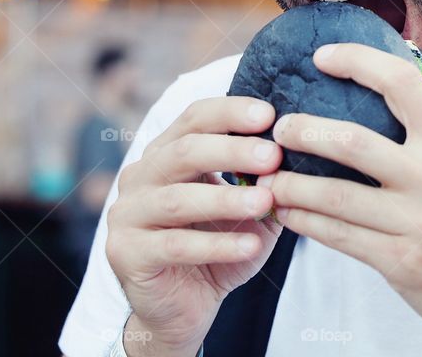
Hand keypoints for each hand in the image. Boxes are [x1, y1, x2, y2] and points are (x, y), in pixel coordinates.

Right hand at [106, 97, 283, 355]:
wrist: (184, 310)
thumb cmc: (217, 249)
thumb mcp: (247, 210)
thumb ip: (264, 182)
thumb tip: (295, 153)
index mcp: (166, 154)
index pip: (194, 118)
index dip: (229, 112)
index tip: (269, 115)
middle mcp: (140, 176)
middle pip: (183, 151)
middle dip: (231, 150)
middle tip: (272, 154)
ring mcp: (127, 214)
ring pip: (177, 199)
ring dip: (225, 199)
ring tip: (265, 200)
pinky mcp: (126, 253)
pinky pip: (174, 245)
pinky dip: (216, 244)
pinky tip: (251, 245)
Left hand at [262, 43, 421, 355]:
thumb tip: (378, 101)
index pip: (403, 83)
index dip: (357, 61)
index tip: (322, 56)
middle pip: (351, 141)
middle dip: (303, 131)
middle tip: (279, 128)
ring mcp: (420, 223)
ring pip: (333, 194)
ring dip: (291, 183)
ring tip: (270, 177)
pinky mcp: (402, 262)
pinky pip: (338, 235)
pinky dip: (305, 220)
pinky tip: (289, 212)